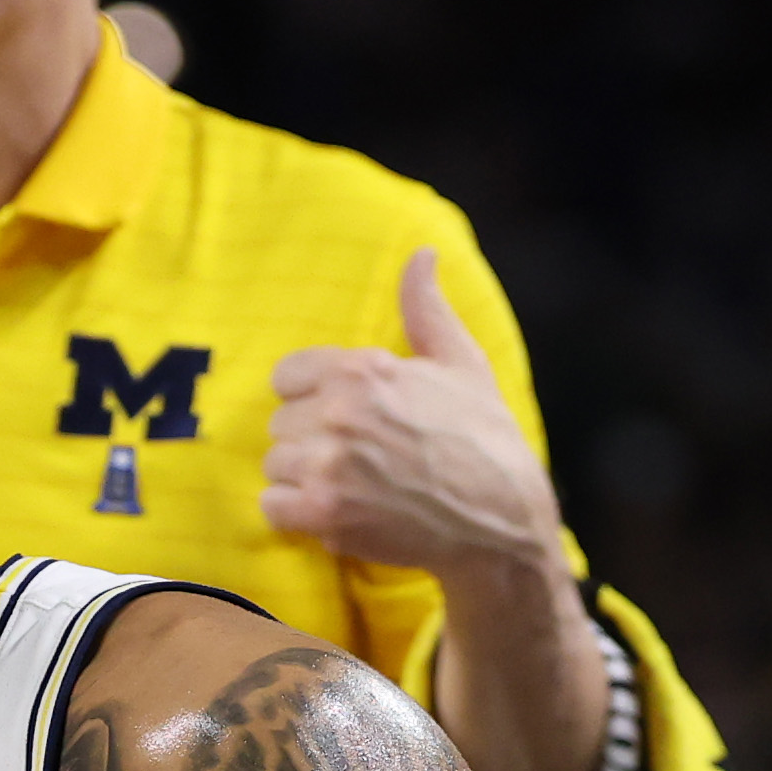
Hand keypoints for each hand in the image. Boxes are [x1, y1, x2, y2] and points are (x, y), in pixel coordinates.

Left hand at [261, 250, 558, 580]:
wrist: (499, 516)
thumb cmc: (483, 437)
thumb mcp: (461, 361)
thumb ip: (425, 309)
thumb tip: (421, 253)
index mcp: (364, 370)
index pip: (287, 375)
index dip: (312, 396)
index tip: (342, 414)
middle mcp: (339, 413)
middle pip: (280, 423)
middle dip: (310, 439)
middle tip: (356, 454)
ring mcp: (328, 465)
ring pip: (275, 465)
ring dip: (302, 478)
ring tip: (349, 483)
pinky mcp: (323, 512)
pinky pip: (272, 506)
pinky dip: (295, 513)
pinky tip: (334, 510)